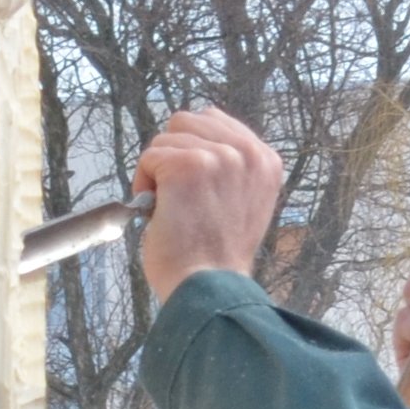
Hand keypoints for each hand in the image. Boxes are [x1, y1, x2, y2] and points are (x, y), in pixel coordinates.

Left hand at [134, 104, 285, 303]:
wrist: (209, 287)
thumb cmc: (218, 256)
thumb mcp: (244, 201)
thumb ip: (232, 168)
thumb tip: (198, 144)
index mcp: (266, 160)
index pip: (214, 121)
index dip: (192, 148)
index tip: (193, 185)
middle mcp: (248, 153)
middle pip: (186, 121)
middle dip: (173, 154)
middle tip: (178, 195)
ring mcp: (219, 157)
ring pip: (165, 139)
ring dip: (158, 172)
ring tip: (171, 208)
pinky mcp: (188, 166)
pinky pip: (149, 157)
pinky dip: (143, 184)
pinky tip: (158, 212)